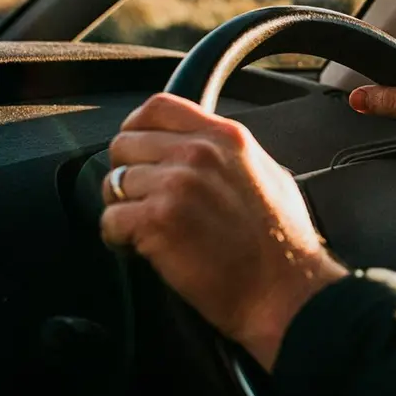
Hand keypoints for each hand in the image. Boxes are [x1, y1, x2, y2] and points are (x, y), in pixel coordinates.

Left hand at [100, 93, 346, 370]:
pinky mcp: (158, 221)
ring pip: (114, 184)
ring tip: (150, 230)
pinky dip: (119, 239)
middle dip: (128, 174)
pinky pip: (110, 220)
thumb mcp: (269, 175)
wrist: (285, 289)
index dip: (137, 128)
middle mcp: (199, 153)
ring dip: (124, 209)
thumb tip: (200, 149)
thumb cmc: (283, 243)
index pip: (159, 106)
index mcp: (227, 137)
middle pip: (125, 144)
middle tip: (146, 202)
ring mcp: (177, 184)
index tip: (139, 152)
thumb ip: (229, 154)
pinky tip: (144, 249)